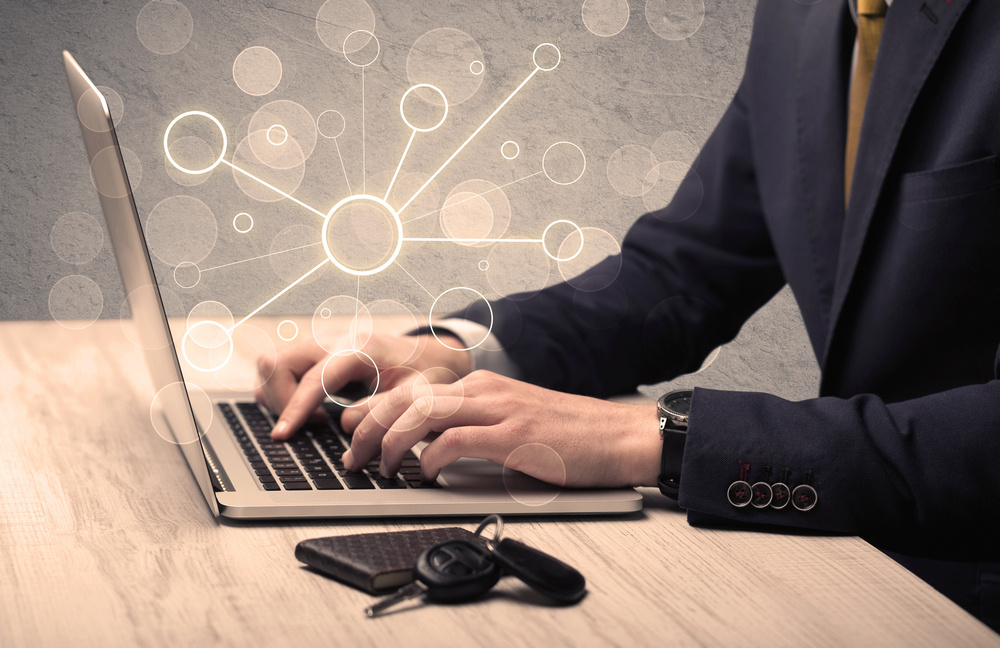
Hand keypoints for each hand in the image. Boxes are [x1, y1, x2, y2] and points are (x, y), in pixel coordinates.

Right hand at [255, 332, 470, 439]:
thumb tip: (346, 426)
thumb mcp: (417, 395)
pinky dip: (283, 392)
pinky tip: (312, 410)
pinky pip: (278, 369)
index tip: (282, 436)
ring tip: (315, 419)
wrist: (429, 354)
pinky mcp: (314, 353)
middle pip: (277, 363)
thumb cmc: (424, 373)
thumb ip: (383, 411)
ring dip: (279, 396)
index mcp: (357, 348)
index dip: (295, 408)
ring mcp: (319, 344)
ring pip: (271, 364)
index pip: (313, 377)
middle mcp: (332, 339)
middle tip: (313, 425)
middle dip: (281, 400)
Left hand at [340, 370, 661, 488]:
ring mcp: (500, 410)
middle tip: (353, 456)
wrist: (618, 436)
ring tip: (382, 467)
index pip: (412, 388)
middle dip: (370, 426)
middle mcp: (485, 390)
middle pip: (408, 398)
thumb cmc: (568, 435)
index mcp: (482, 386)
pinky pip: (458, 442)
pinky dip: (434, 458)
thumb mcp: (512, 422)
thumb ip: (473, 428)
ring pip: (424, 414)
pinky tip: (428, 474)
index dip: (374, 408)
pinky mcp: (515, 436)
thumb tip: (430, 448)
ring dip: (393, 442)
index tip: (351, 429)